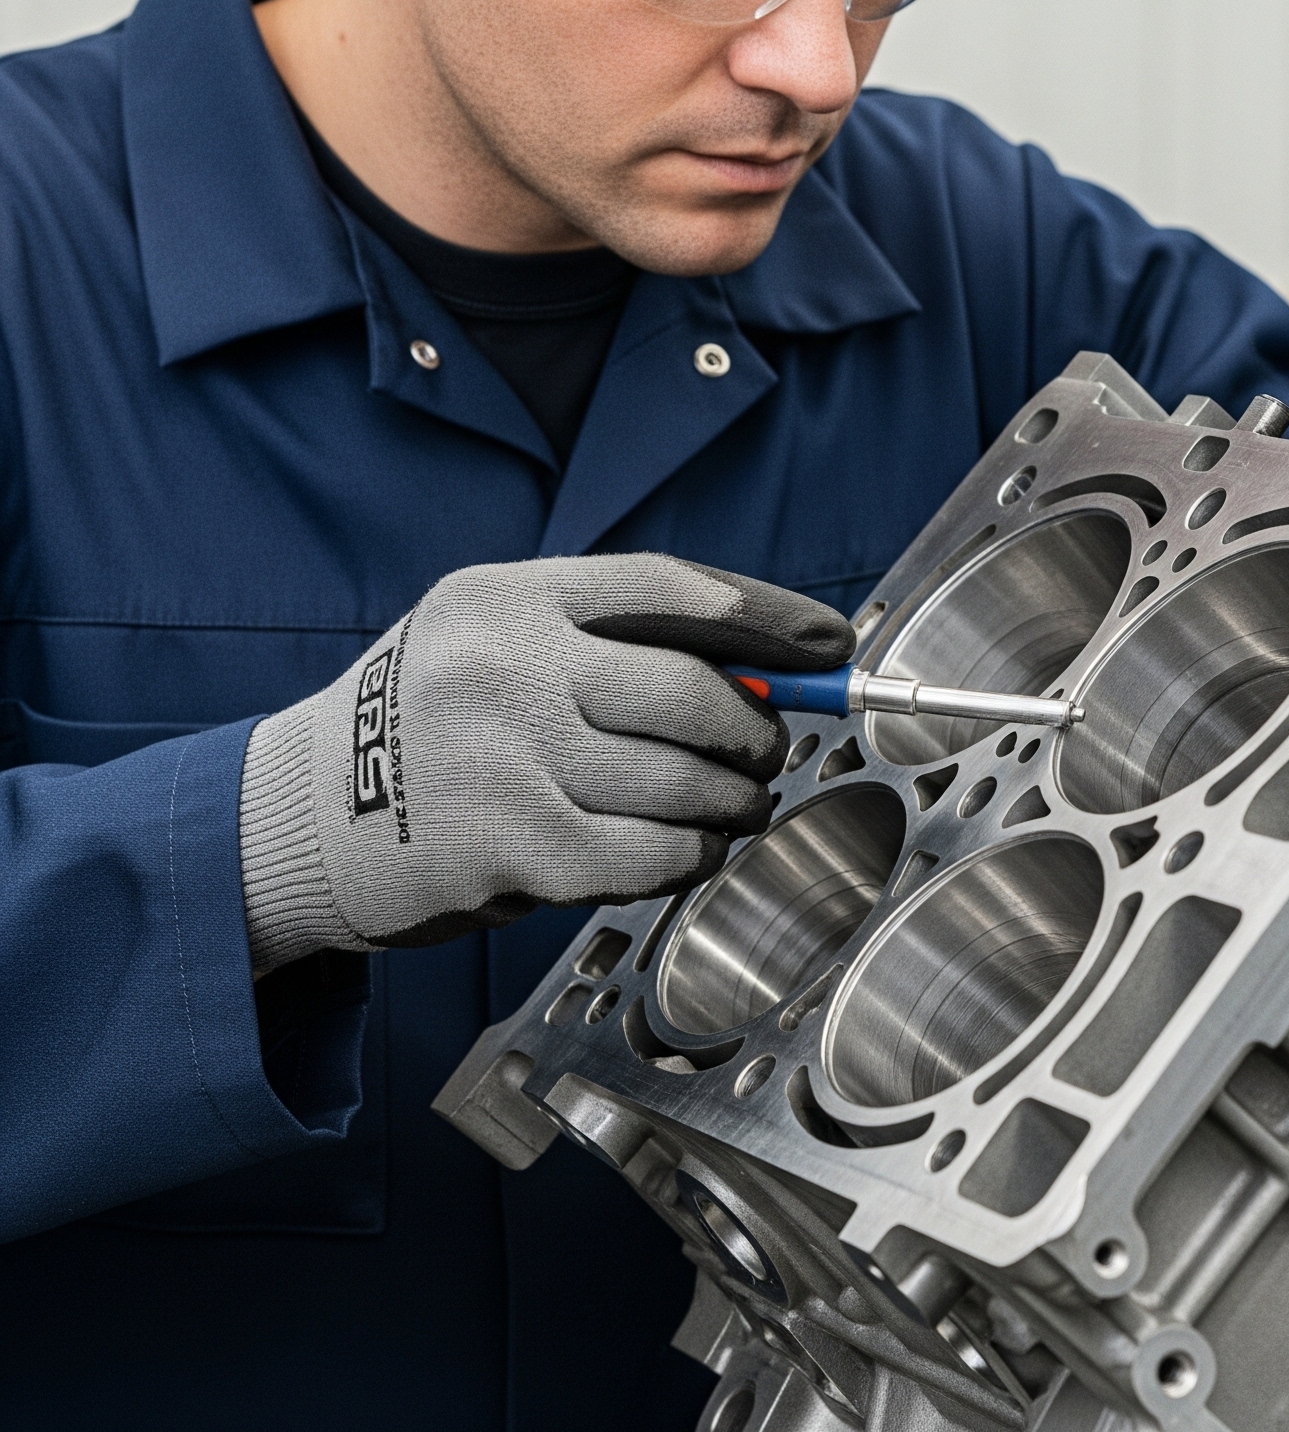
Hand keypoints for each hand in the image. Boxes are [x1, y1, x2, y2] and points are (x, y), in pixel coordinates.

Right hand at [239, 553, 852, 974]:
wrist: (302, 815)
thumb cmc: (431, 717)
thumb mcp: (496, 635)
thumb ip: (609, 640)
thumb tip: (763, 675)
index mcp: (511, 595)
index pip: (670, 587)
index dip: (767, 617)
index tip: (830, 644)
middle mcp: (511, 666)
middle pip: (692, 691)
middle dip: (756, 730)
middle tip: (767, 753)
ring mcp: (509, 759)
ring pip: (681, 782)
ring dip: (733, 802)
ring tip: (737, 805)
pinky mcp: (512, 849)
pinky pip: (648, 854)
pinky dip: (690, 856)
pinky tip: (691, 850)